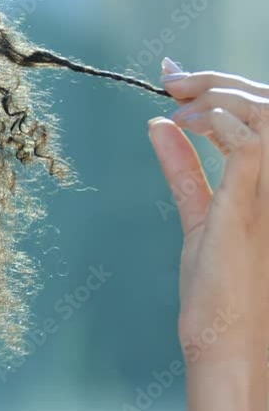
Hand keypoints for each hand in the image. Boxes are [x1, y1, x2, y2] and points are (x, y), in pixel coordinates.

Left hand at [148, 57, 268, 409]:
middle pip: (268, 105)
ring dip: (218, 97)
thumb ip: (184, 169)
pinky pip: (251, 148)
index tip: (177, 76)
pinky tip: (191, 122)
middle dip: (218, 82)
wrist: (228, 341)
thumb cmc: (220, 287)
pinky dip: (222, 125)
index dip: (223, 85)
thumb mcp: (202, 213)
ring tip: (178, 103)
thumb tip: (159, 127)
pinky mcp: (252, 207)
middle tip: (173, 80)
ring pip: (266, 115)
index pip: (264, 114)